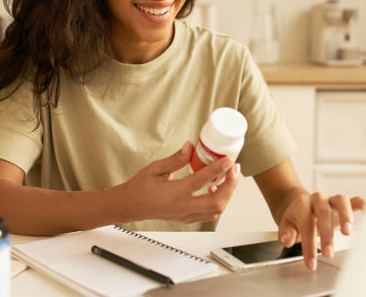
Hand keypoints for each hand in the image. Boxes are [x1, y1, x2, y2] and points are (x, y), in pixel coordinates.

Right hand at [119, 141, 239, 223]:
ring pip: (215, 210)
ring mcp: (185, 216)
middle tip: (234, 169)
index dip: (217, 169)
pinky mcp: (187, 218)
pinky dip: (218, 201)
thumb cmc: (141, 186)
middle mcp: (181, 208)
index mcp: (172, 194)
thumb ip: (175, 159)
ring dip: (227, 193)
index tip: (228, 160)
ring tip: (229, 176)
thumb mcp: (155, 168)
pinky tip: (217, 187)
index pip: (200, 182)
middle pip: (216, 203)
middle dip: (230, 186)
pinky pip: (209, 213)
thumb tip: (190, 146)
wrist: (131, 205)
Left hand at [278, 191, 365, 270]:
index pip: (306, 222)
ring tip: (347, 233)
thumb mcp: (287, 225)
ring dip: (345, 216)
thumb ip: (286, 232)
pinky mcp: (345, 203)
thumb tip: (287, 240)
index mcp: (302, 204)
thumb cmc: (296, 218)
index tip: (311, 263)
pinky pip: (356, 200)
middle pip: (323, 212)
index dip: (308, 244)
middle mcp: (318, 199)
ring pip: (341, 201)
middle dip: (326, 234)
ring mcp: (332, 199)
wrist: (301, 205)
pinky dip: (364, 206)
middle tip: (327, 254)